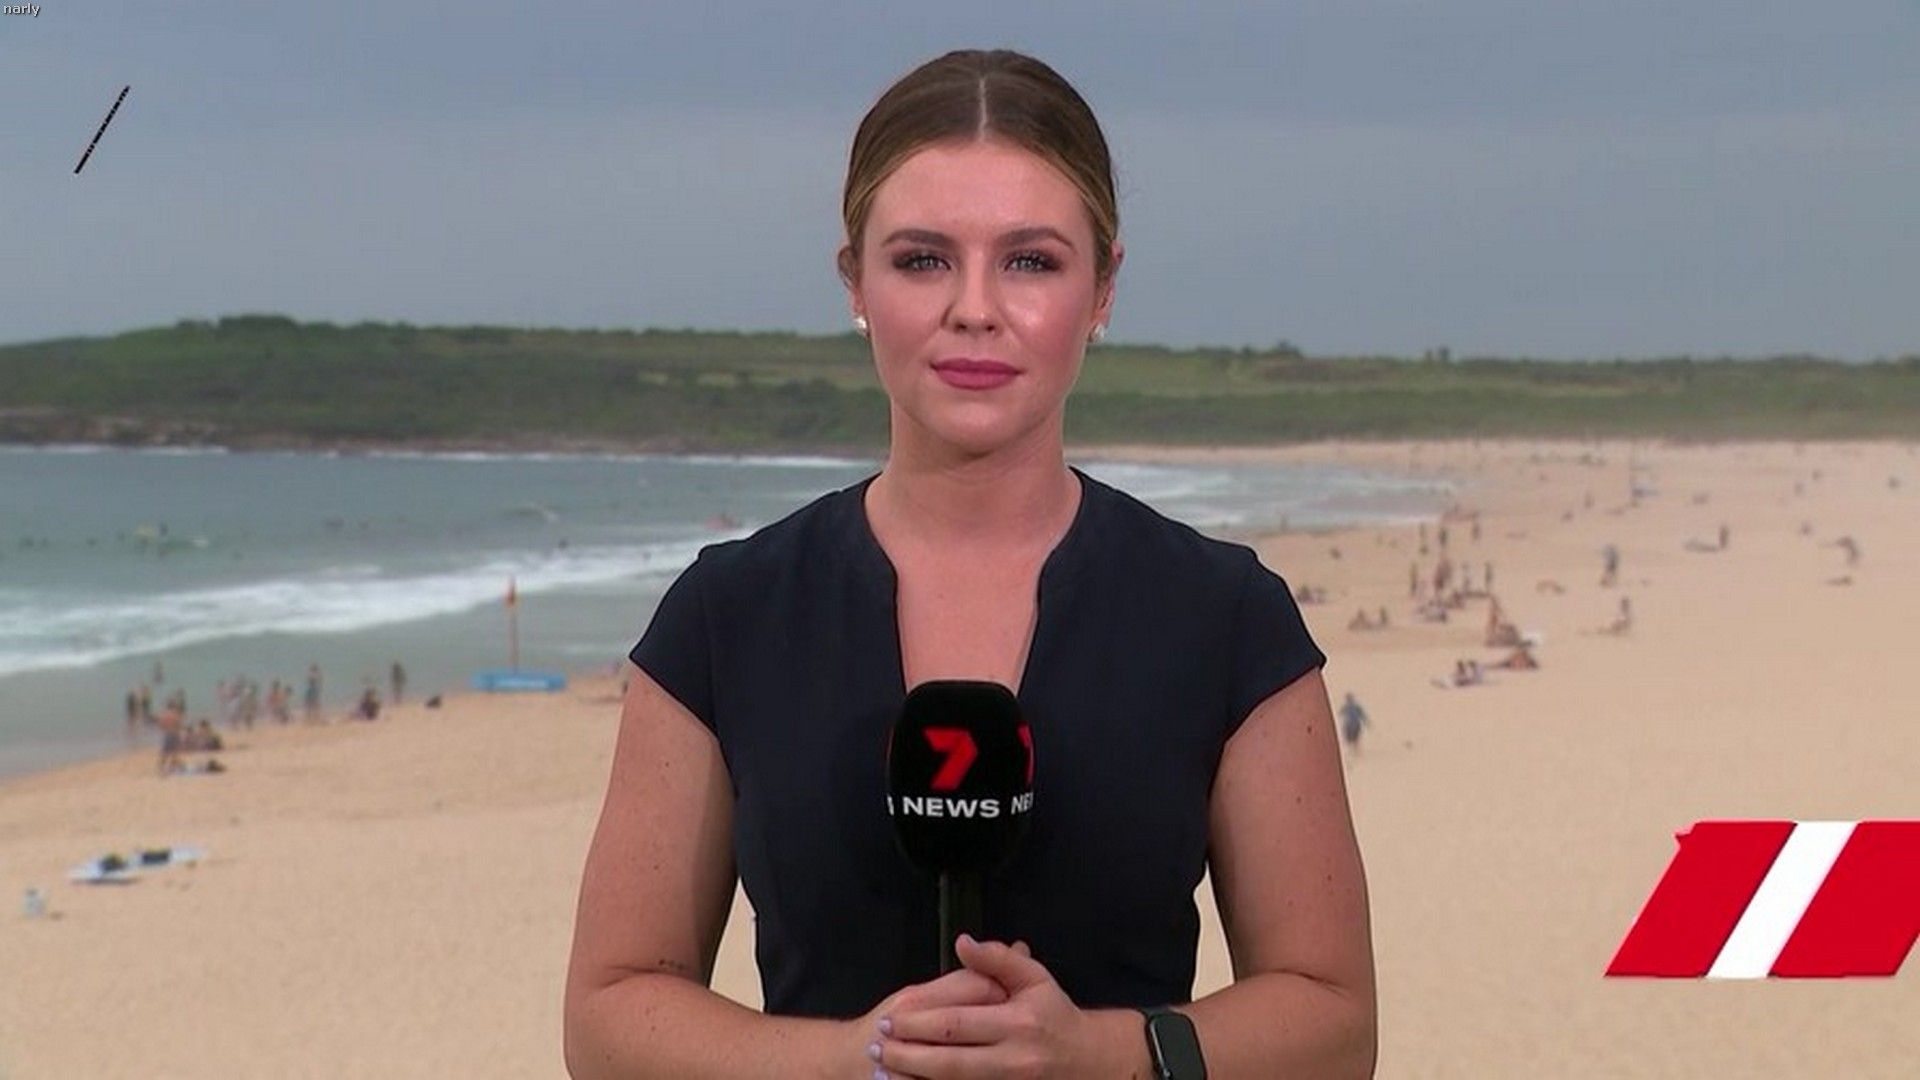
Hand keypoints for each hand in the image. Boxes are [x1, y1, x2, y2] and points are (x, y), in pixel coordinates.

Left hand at [868, 934, 1105, 1079]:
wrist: (1086, 1062)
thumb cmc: (1054, 1015)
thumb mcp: (1035, 978)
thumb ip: (998, 959)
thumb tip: (961, 942)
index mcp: (1017, 1024)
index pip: (958, 1024)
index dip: (921, 1023)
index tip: (892, 1017)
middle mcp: (1012, 1060)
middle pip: (949, 1061)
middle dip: (908, 1053)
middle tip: (878, 1043)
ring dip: (914, 1077)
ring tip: (884, 1066)